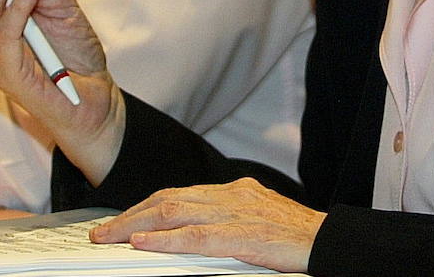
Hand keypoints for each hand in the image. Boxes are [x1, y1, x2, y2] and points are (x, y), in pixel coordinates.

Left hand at [90, 178, 323, 273]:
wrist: (331, 242)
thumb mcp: (256, 221)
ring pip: (173, 212)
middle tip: (102, 231)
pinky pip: (196, 236)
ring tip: (111, 237)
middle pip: (167, 200)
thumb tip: (189, 235)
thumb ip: (225, 222)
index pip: (177, 195)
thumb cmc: (297, 237)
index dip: (144, 207)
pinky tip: (143, 243)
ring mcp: (235, 213)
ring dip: (135, 225)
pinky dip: (165, 240)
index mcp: (232, 191)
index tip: (120, 221)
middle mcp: (229, 195)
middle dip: (130, 215)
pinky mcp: (242, 235)